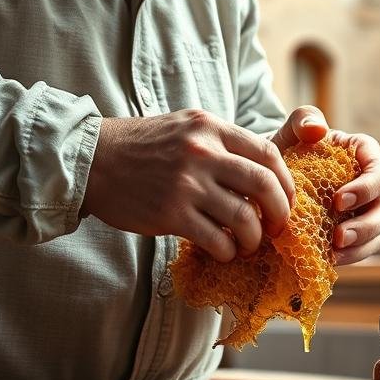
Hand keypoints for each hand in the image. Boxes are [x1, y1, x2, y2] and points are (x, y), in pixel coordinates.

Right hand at [81, 109, 294, 261]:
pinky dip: (228, 251)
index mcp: (211, 128)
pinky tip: (224, 251)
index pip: (269, 152)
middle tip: (276, 227)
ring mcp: (186, 184)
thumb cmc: (145, 147)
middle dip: (280, 212)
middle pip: (264, 185)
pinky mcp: (171, 213)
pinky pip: (216, 239)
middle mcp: (202, 152)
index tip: (286, 200)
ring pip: (244, 217)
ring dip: (254, 238)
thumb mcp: (188, 128)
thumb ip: (224, 144)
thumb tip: (266, 172)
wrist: (92, 160)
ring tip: (248, 243)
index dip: (286, 182)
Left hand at [272, 106, 379, 264]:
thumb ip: (303, 120)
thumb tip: (318, 129)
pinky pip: (364, 249)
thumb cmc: (287, 151)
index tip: (339, 200)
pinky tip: (330, 259)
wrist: (273, 180)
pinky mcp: (356, 234)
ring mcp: (366, 212)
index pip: (379, 171)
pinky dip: (351, 256)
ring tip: (335, 252)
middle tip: (339, 236)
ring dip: (361, 245)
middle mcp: (371, 186)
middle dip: (367, 224)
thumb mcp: (290, 131)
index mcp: (363, 157)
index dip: (366, 187)